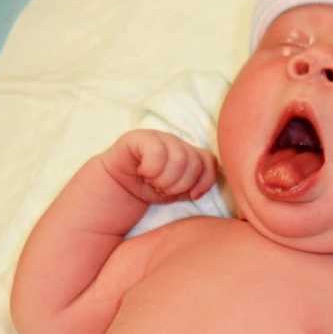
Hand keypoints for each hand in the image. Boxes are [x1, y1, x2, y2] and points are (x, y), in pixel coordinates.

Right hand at [100, 129, 216, 203]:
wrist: (116, 191)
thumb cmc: (150, 190)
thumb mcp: (180, 190)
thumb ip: (198, 183)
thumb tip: (216, 185)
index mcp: (189, 152)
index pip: (210, 162)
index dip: (204, 181)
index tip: (192, 196)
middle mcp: (176, 142)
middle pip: (194, 162)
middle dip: (180, 184)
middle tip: (163, 189)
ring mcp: (157, 137)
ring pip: (178, 157)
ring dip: (165, 180)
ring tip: (153, 183)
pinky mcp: (138, 138)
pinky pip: (156, 151)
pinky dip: (151, 169)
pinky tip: (143, 174)